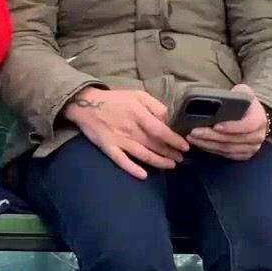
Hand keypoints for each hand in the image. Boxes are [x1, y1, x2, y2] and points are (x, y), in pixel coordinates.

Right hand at [64, 88, 189, 179]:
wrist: (86, 104)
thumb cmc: (115, 99)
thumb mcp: (137, 95)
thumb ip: (154, 105)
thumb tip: (167, 119)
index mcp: (139, 115)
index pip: (161, 131)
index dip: (174, 140)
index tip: (185, 146)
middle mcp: (131, 130)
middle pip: (155, 145)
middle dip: (170, 153)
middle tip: (181, 158)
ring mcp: (119, 140)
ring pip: (143, 155)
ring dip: (159, 162)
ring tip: (171, 165)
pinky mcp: (109, 148)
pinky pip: (121, 161)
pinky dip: (132, 169)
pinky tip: (143, 175)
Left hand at [186, 84, 268, 160]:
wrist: (254, 115)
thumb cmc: (245, 102)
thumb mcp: (243, 92)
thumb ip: (234, 94)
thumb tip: (215, 99)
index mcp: (259, 119)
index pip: (248, 125)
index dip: (231, 127)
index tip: (215, 125)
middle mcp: (258, 136)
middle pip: (233, 140)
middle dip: (211, 137)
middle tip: (194, 132)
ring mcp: (252, 148)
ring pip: (227, 149)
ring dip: (208, 144)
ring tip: (192, 138)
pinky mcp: (244, 155)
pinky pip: (226, 155)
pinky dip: (211, 149)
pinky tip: (200, 143)